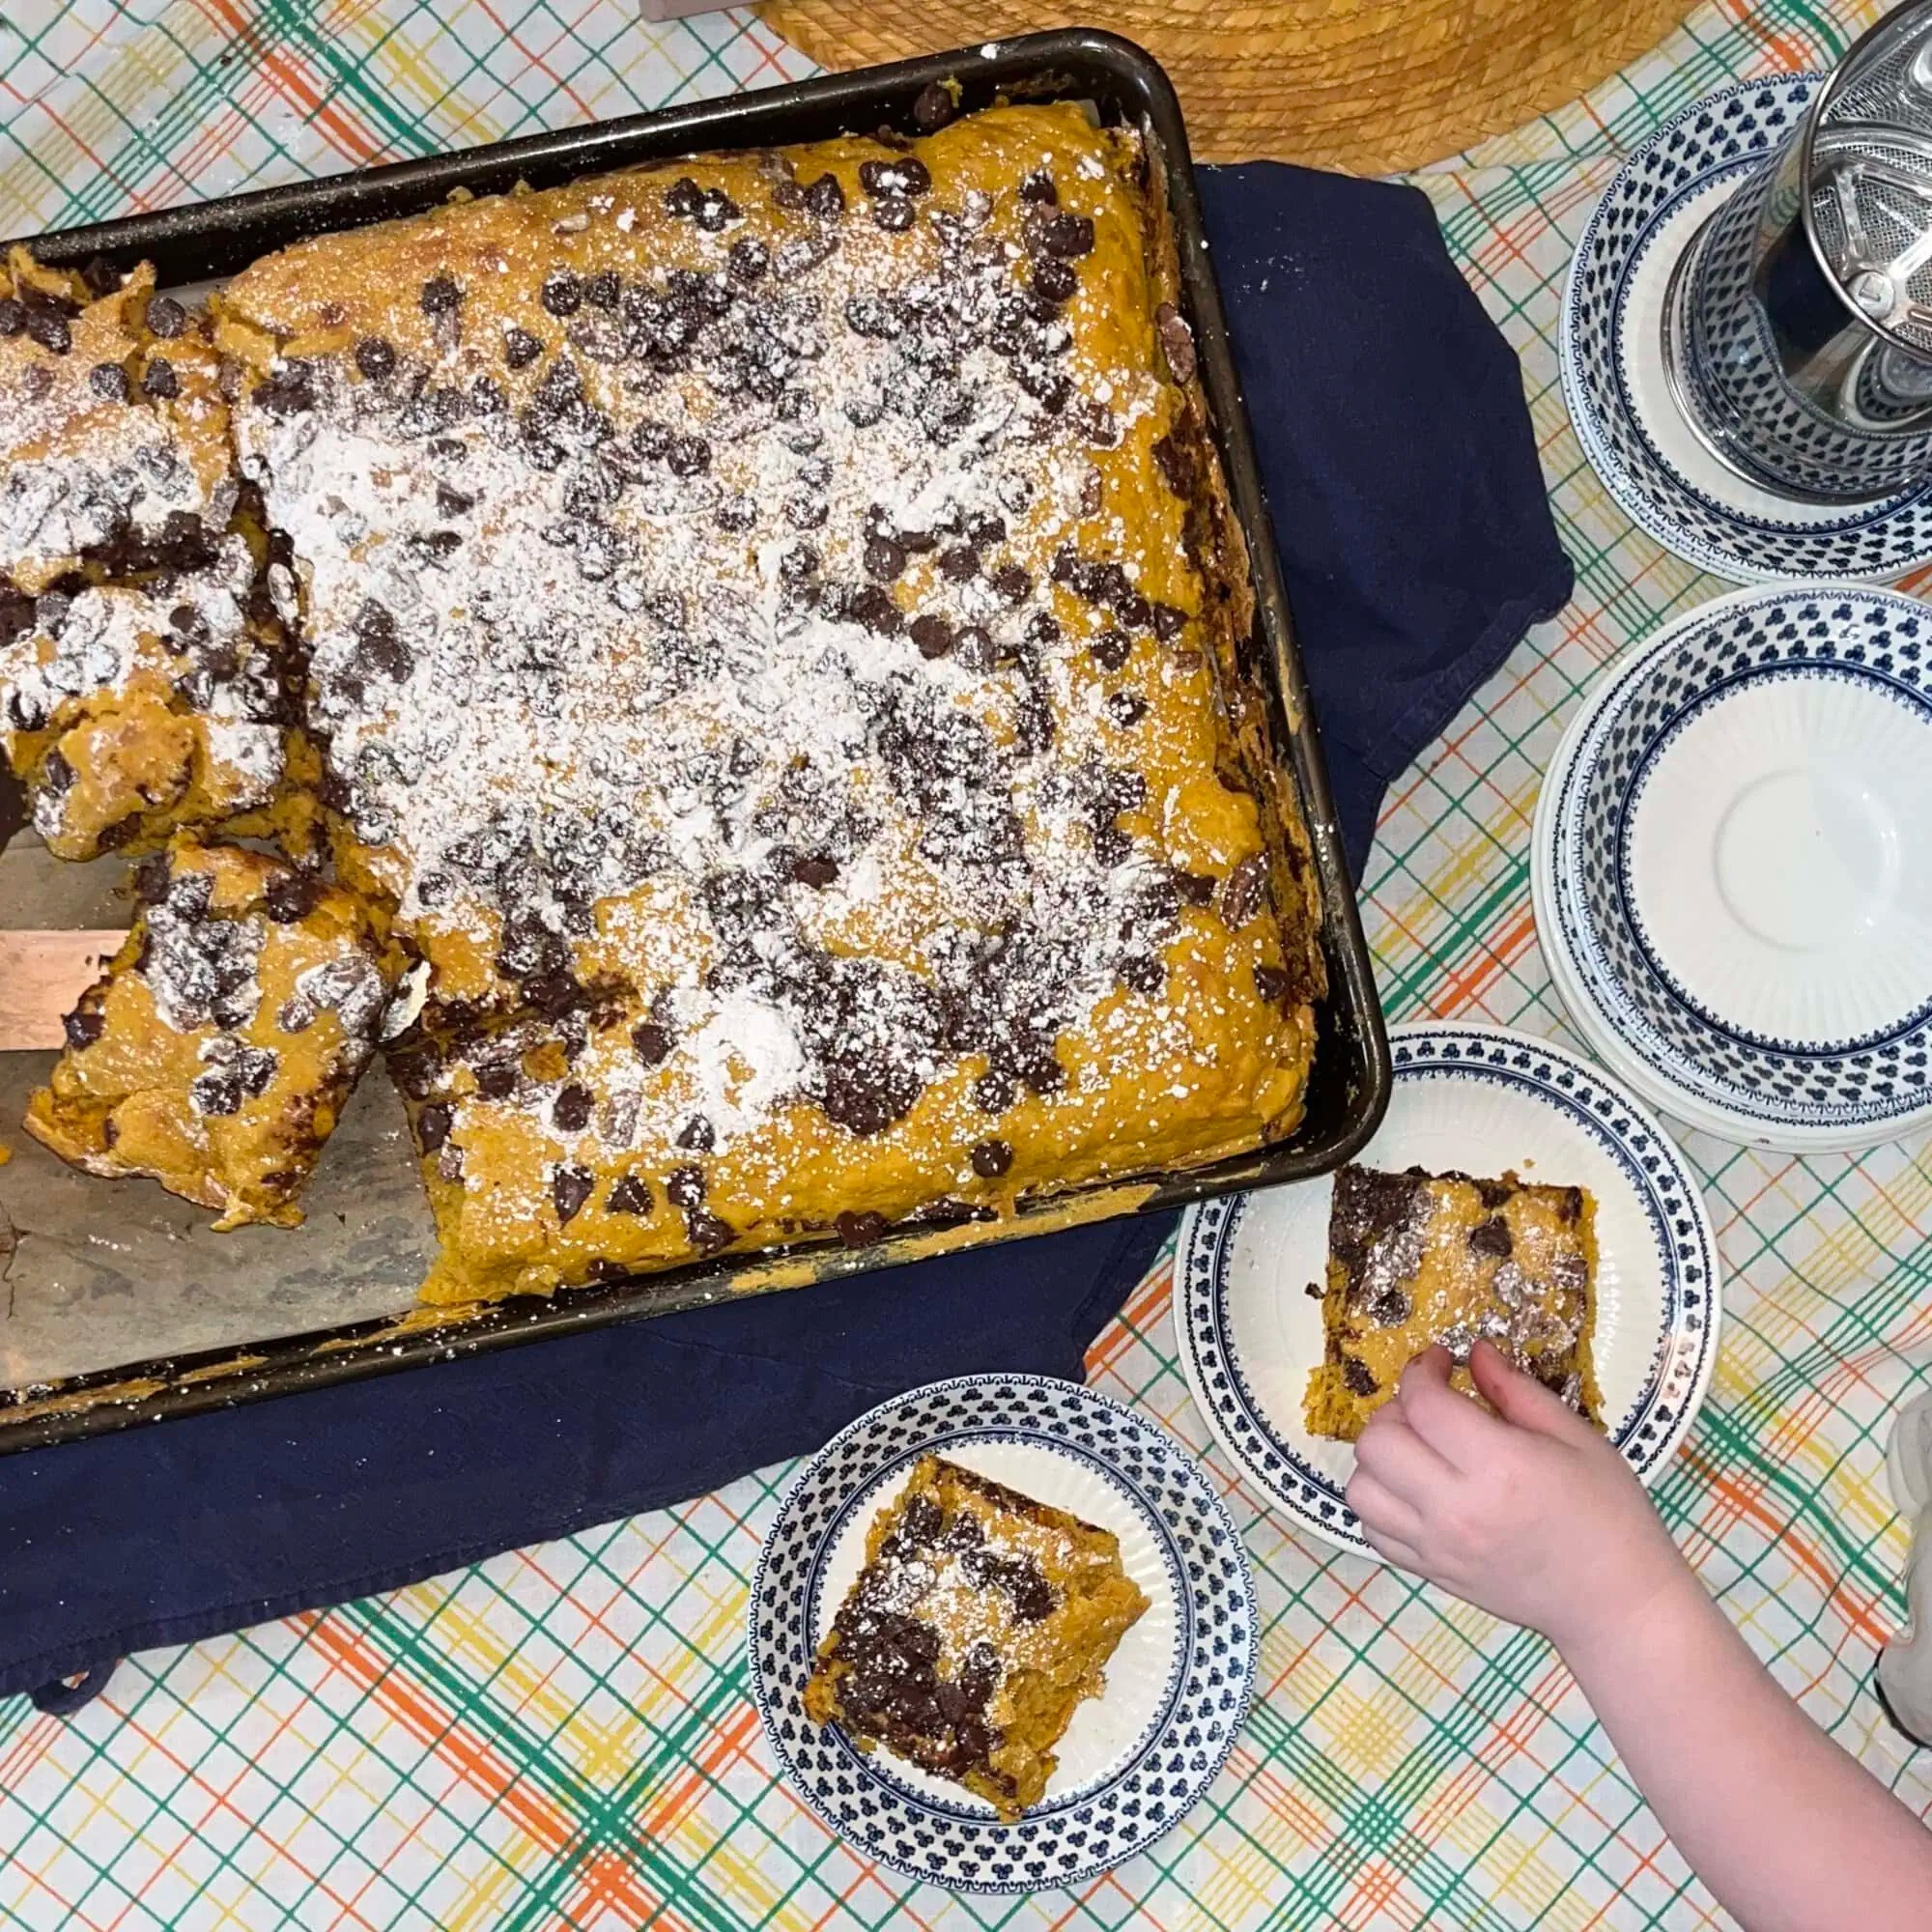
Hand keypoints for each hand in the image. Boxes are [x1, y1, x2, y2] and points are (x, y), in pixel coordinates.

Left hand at [1345, 1342, 1688, 1652]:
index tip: (1440, 1362)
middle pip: (1377, 1442)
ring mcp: (1437, 1546)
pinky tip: (1415, 1489)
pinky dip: (1380, 1501)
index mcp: (1499, 1467)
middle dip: (1395, 1410)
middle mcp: (1456, 1508)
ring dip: (1379, 1458)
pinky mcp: (1430, 1572)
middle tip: (1430, 1408)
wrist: (1615, 1603)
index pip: (1423, 1403)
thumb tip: (1475, 1352)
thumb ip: (1516, 1390)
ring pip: (1361, 1487)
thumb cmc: (1608, 1514)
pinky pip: (1372, 1529)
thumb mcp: (1576, 1437)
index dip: (1422, 1370)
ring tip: (1419, 1450)